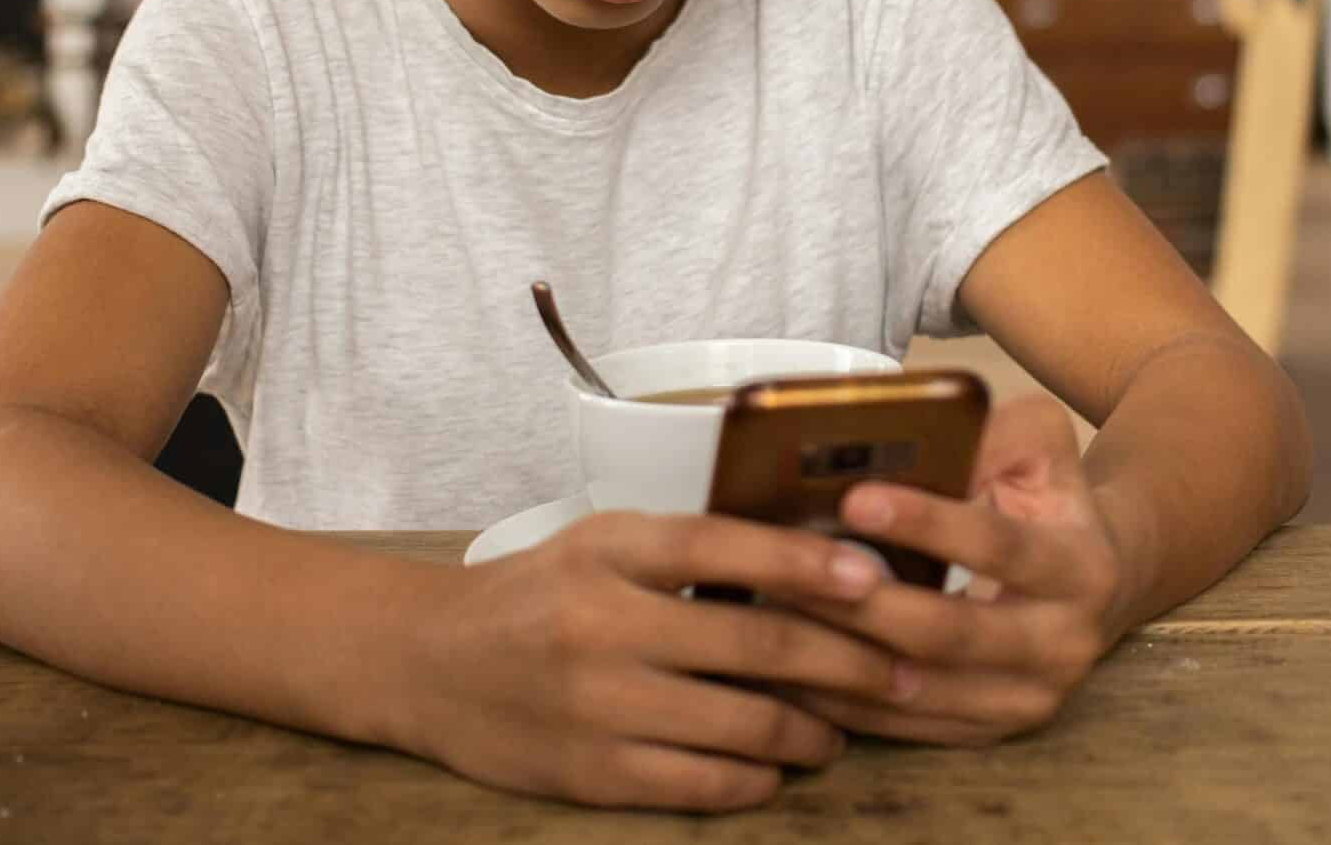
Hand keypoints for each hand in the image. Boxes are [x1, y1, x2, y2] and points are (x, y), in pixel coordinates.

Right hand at [373, 510, 919, 811]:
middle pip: (755, 644)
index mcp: (610, 550)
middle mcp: (604, 624)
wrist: (427, 664)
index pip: (723, 545)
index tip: (875, 577)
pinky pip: (703, 785)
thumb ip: (689, 548)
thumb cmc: (538, 594)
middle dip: (848, 661)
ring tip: (843, 729)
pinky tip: (777, 768)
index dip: (806, 561)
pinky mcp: (592, 775)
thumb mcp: (602, 544)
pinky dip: (756, 779)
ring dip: (813, 730)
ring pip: (743, 725)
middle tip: (903, 671)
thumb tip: (814, 561)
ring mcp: (598, 706)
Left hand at [784, 394, 1126, 745]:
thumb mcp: (1041, 447)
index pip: (998, 545)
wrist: (1098, 584)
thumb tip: (910, 439)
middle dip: (863, 603)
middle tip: (788, 569)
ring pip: (918, 688)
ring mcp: (1027, 700)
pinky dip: (843, 699)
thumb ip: (990, 435)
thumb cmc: (1049, 502)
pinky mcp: (989, 732)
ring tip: (774, 614)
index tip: (855, 498)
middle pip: (950, 633)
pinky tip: (791, 666)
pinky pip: (904, 726)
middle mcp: (1063, 644)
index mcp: (1080, 566)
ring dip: (840, 654)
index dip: (927, 523)